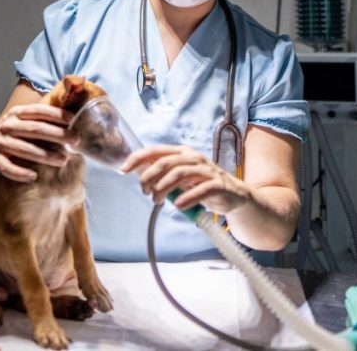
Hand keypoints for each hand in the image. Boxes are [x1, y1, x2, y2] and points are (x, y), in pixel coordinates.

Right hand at [0, 103, 75, 181]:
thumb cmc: (12, 133)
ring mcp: (0, 142)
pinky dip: (20, 172)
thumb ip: (41, 120)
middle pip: (34, 129)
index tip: (72, 120)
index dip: (56, 114)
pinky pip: (7, 167)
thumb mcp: (22, 121)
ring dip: (45, 155)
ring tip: (63, 160)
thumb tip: (72, 120)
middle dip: (57, 134)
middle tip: (75, 140)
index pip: (38, 111)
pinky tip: (33, 176)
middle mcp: (8, 126)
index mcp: (17, 114)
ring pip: (23, 149)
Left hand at [121, 145, 248, 214]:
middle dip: (149, 178)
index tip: (123, 170)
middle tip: (145, 192)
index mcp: (182, 152)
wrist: (234, 195)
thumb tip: (137, 174)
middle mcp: (193, 158)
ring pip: (180, 174)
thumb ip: (162, 174)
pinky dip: (187, 197)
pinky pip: (201, 189)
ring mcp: (207, 170)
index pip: (155, 151)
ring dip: (164, 188)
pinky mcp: (218, 185)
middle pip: (165, 162)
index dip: (137, 159)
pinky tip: (179, 205)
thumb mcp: (180, 177)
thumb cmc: (202, 184)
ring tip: (158, 200)